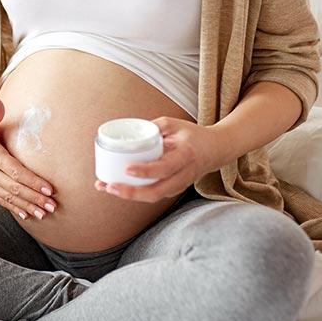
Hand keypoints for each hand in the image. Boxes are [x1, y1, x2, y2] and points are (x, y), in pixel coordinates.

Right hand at [0, 96, 57, 221]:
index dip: (32, 181)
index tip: (49, 188)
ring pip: (8, 197)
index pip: (15, 171)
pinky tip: (28, 214)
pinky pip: (0, 201)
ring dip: (27, 206)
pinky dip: (14, 208)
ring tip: (45, 214)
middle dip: (35, 198)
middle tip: (53, 206)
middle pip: (14, 188)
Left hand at [94, 116, 224, 203]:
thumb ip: (154, 126)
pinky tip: (116, 187)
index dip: (146, 171)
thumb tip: (130, 129)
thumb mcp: (175, 124)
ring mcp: (178, 185)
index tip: (128, 168)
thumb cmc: (193, 135)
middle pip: (156, 192)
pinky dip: (134, 193)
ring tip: (105, 186)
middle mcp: (182, 175)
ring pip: (152, 196)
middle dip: (131, 192)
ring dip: (128, 195)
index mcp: (185, 156)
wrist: (215, 150)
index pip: (164, 168)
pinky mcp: (173, 189)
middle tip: (110, 185)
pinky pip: (152, 194)